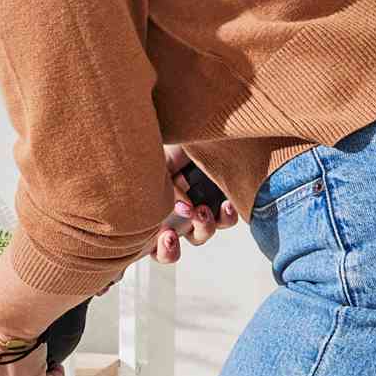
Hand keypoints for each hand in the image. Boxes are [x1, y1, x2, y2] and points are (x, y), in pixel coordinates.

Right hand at [149, 148, 241, 262]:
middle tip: (173, 231)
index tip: (166, 234)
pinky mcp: (219, 200)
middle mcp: (171, 217)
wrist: (188, 124)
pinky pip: (226, 219)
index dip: (159, 249)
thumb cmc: (162, 144)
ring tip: (202, 210)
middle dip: (172, 248)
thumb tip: (182, 208)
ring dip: (202, 228)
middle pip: (172, 250)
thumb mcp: (154, 166)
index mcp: (149, 213)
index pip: (148, 245)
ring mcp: (196, 210)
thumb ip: (164, 189)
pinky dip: (226, 216)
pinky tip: (225, 204)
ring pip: (201, 235)